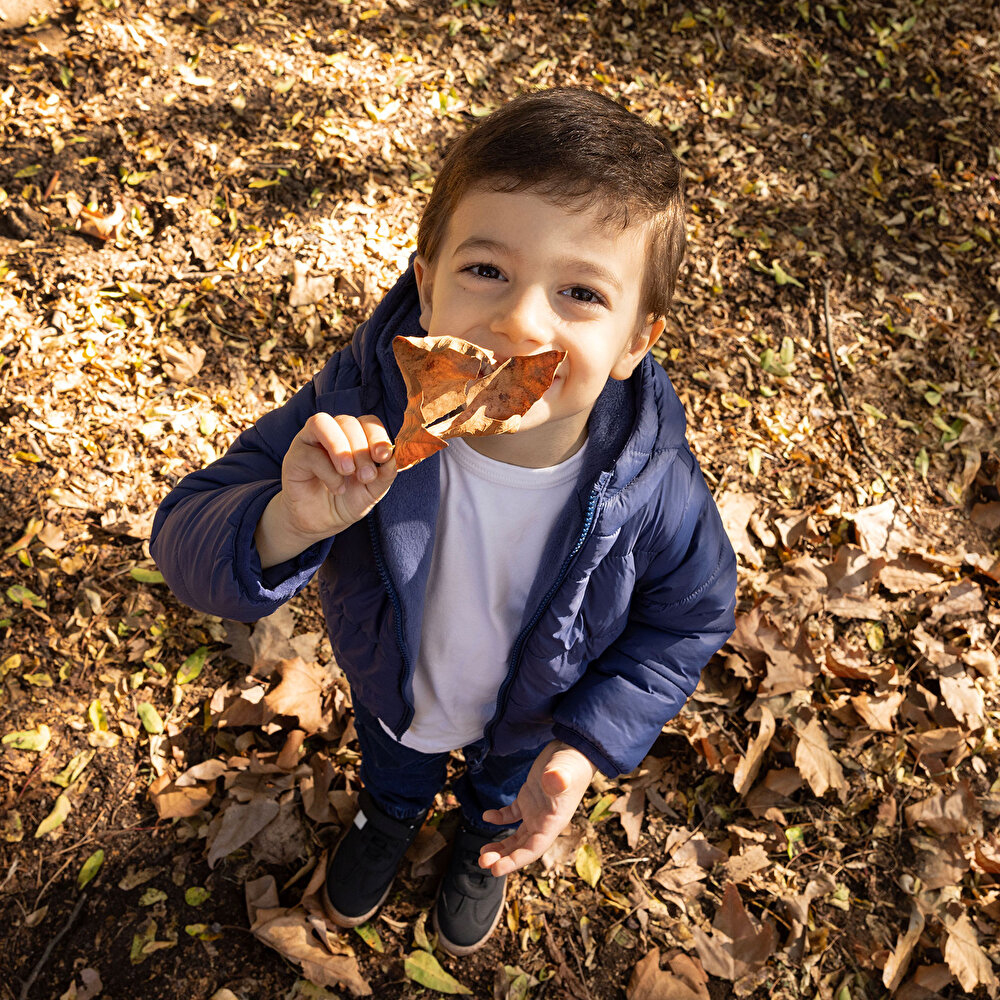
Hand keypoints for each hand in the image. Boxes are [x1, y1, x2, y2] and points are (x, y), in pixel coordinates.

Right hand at [255, 413, 395, 566]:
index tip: (384, 457)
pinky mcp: (294, 456)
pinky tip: (336, 487)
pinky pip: (310, 453)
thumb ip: (384, 474)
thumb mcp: (372, 491)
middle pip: (347, 421)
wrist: (320, 523)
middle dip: (361, 448)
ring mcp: (310, 441)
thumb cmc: (347, 501)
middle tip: (367, 476)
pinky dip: (327, 471)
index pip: (368, 421)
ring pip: (322, 423)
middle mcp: (332, 432)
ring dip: (340, 448)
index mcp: (355, 436)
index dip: (377, 435)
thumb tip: (393, 459)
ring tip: (349, 472)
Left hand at [478, 740, 596, 876]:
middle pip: (522, 847)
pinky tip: (487, 816)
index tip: (495, 870)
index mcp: (553, 822)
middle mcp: (544, 821)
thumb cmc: (571, 762)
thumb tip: (554, 780)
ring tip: (483, 853)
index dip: (514, 862)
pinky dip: (500, 818)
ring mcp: (536, 810)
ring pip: (517, 836)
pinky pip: (513, 814)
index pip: (532, 850)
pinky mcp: (529, 798)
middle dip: (503, 858)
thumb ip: (558, 778)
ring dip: (501, 846)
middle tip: (482, 862)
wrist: (574, 748)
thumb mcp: (564, 770)